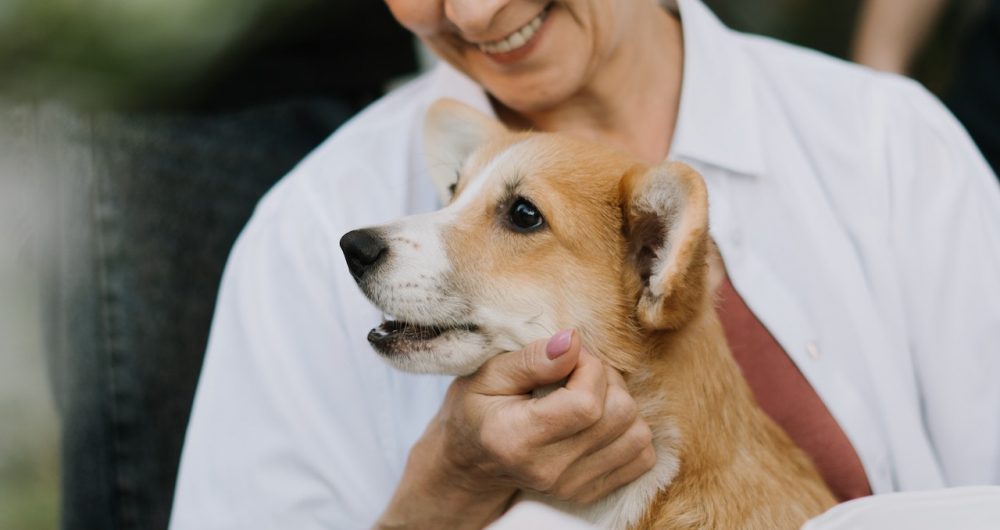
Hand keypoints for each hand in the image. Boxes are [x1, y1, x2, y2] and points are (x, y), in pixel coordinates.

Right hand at [375, 330, 654, 529]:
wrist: (471, 462)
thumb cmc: (478, 409)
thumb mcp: (489, 373)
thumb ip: (532, 358)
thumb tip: (573, 342)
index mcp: (517, 438)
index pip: (587, 403)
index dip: (591, 367)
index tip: (571, 355)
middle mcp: (547, 469)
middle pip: (619, 416)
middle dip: (608, 380)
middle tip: (579, 371)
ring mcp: (570, 486)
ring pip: (637, 435)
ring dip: (622, 404)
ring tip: (590, 394)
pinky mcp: (588, 492)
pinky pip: (642, 457)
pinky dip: (630, 431)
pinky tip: (600, 419)